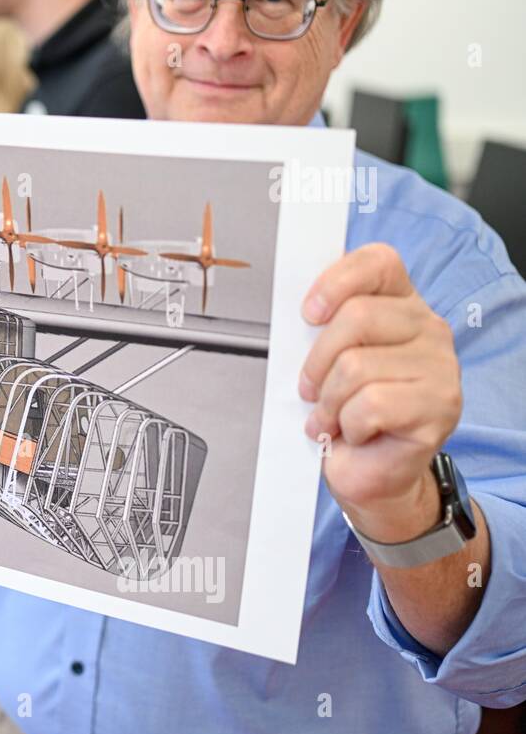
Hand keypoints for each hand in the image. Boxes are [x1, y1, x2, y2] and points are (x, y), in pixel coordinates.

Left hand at [299, 243, 460, 540]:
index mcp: (399, 304)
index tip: (309, 313)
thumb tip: (293, 314)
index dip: (336, 281)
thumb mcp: (325, 361)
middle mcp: (427, 327)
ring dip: (330, 401)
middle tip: (310, 389)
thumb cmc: (346, 412)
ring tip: (333, 416)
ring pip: (357, 366)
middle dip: (317, 361)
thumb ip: (319, 329)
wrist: (371, 470)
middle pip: (357, 316)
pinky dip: (348, 424)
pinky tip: (355, 431)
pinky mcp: (440, 405)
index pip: (377, 263)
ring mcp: (440, 366)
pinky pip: (370, 404)